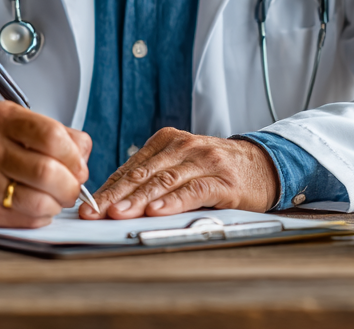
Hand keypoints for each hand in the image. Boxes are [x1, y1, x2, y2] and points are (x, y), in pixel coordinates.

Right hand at [0, 101, 91, 226]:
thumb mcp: (18, 125)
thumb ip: (58, 135)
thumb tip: (82, 161)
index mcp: (2, 117)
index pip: (52, 136)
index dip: (74, 156)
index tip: (78, 165)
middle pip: (48, 171)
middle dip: (71, 185)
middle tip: (71, 186)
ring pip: (40, 201)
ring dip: (57, 203)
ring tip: (54, 197)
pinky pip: (27, 218)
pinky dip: (41, 215)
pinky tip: (35, 205)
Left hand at [79, 128, 277, 219]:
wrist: (264, 165)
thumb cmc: (216, 169)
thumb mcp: (182, 165)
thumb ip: (154, 176)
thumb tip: (115, 200)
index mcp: (168, 140)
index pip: (131, 166)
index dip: (108, 186)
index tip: (88, 205)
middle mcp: (184, 146)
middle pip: (143, 173)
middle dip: (115, 194)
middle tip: (95, 211)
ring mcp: (204, 161)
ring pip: (165, 181)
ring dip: (139, 199)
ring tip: (119, 213)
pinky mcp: (224, 181)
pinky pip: (195, 190)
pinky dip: (175, 201)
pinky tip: (158, 210)